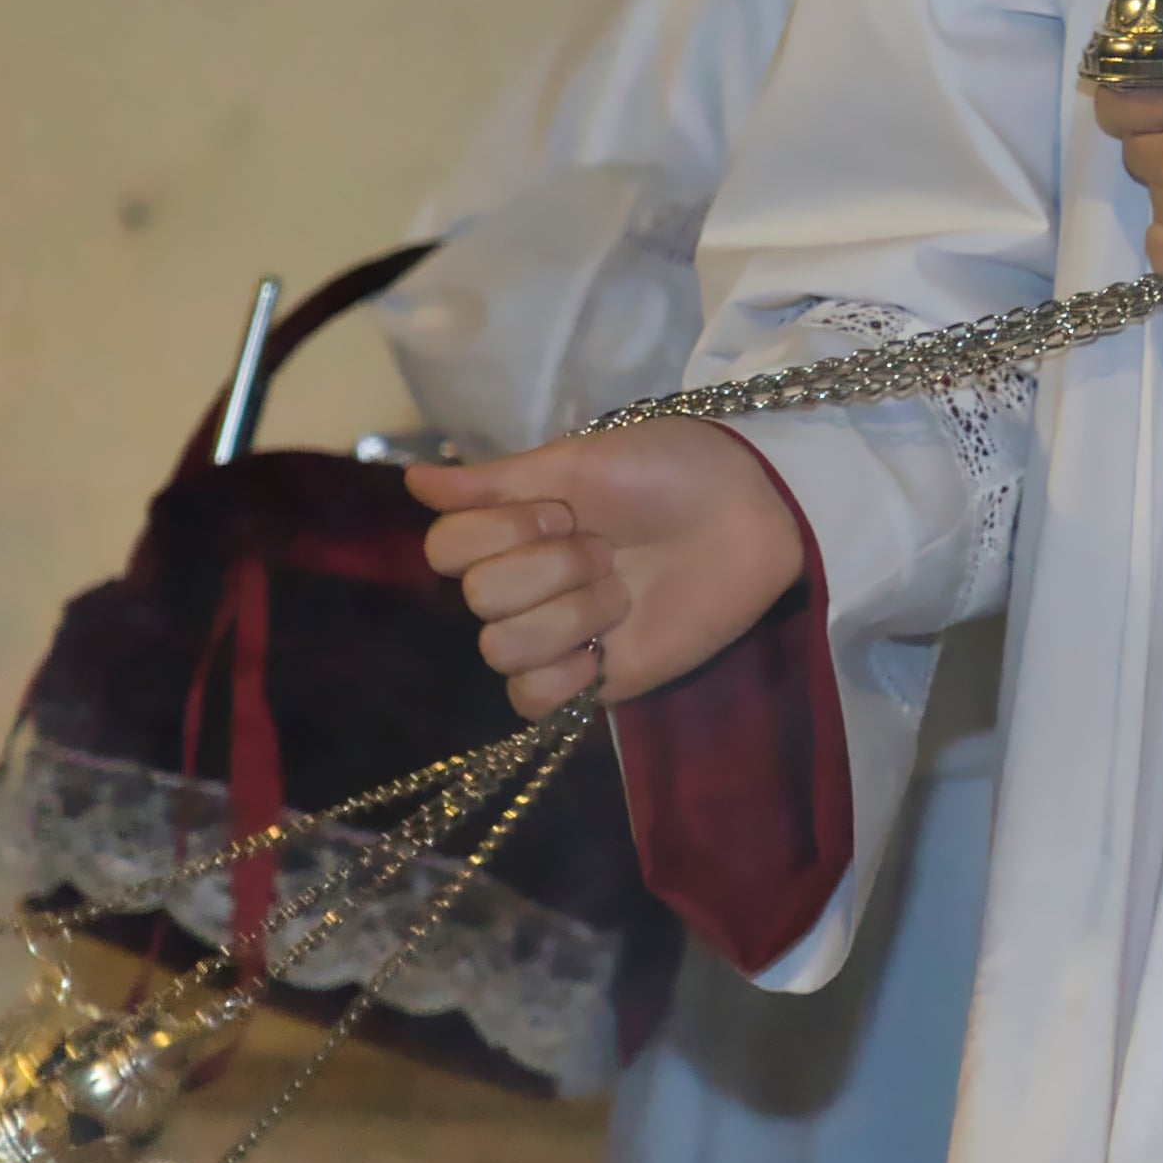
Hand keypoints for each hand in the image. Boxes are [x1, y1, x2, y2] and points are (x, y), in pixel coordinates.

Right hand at [408, 423, 807, 716]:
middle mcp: (526, 584)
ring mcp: (559, 636)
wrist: (750, 509)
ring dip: (569, 614)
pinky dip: (560, 677)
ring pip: (501, 649)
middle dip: (550, 568)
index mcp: (515, 528)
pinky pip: (532, 702)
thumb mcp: (575, 460)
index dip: (500, 533)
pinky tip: (602, 650)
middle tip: (608, 547)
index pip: (445, 550)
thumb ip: (493, 482)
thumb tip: (411, 480)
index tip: (562, 511)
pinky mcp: (596, 681)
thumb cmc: (667, 470)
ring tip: (621, 590)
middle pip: (477, 600)